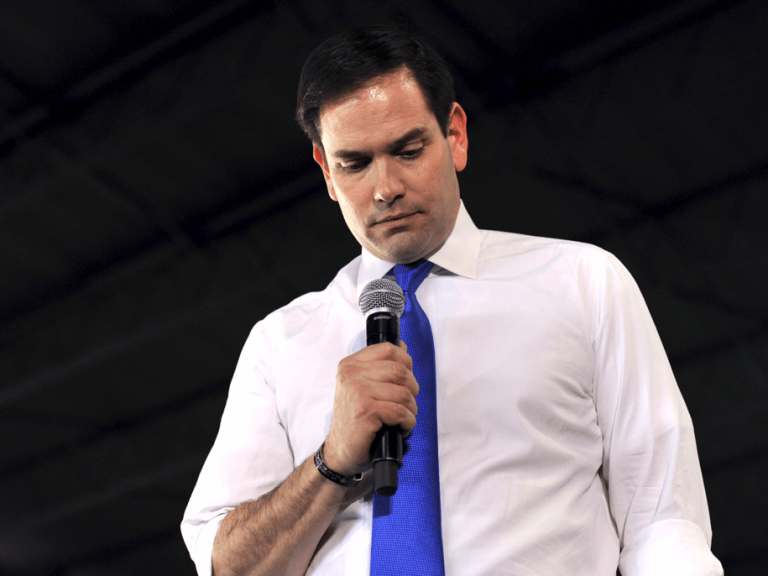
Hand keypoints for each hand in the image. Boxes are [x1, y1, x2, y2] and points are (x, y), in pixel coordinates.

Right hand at [322, 341, 418, 476]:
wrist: (339, 451)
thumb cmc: (354, 420)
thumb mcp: (362, 387)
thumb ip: (380, 367)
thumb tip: (403, 347)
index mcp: (350, 364)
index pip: (389, 349)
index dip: (406, 362)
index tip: (406, 378)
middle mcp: (351, 374)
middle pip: (400, 370)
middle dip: (412, 389)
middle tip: (407, 403)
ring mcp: (357, 391)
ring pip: (403, 393)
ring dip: (411, 409)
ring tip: (403, 418)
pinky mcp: (365, 411)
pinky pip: (400, 412)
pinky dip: (407, 422)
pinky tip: (401, 428)